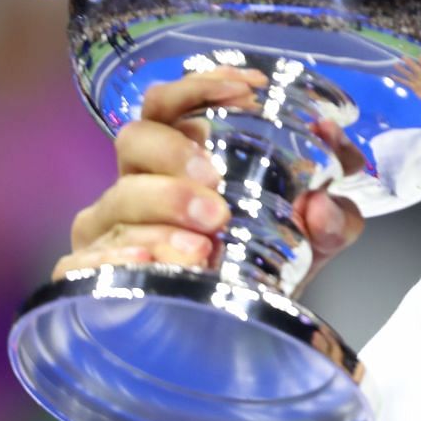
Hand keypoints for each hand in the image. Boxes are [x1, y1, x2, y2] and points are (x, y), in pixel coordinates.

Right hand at [52, 67, 363, 285]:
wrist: (236, 334)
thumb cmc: (265, 266)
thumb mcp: (314, 240)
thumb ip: (335, 218)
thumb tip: (324, 206)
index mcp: (181, 159)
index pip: (172, 103)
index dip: (201, 86)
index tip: (246, 89)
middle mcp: (138, 184)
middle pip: (135, 138)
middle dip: (175, 151)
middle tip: (215, 182)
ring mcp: (111, 230)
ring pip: (115, 200)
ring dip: (161, 208)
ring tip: (203, 241)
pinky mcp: (92, 279)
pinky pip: (85, 263)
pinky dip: (115, 259)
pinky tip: (146, 264)